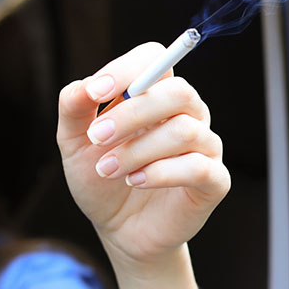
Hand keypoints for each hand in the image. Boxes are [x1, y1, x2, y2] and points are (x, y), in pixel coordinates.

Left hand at [56, 42, 229, 268]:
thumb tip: (85, 86)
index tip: (96, 92)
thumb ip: (74, 108)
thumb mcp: (74, 142)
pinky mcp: (214, 181)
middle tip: (96, 137)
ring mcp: (206, 148)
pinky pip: (198, 167)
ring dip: (137, 150)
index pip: (158, 59)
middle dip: (131, 113)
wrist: (119, 229)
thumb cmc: (102, 179)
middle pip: (178, 92)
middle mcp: (189, 115)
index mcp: (157, 96)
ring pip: (184, 131)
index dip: (128, 69)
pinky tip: (134, 181)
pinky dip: (160, 173)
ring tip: (108, 170)